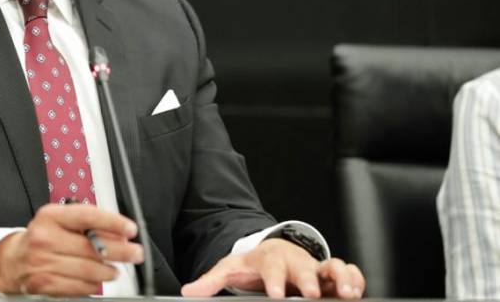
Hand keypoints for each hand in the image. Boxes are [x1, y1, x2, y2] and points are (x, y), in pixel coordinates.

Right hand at [0, 203, 143, 295]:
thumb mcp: (60, 221)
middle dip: (120, 251)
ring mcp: (43, 262)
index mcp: (51, 216)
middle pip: (92, 247)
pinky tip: (98, 281)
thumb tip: (119, 232)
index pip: (87, 216)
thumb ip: (88, 223)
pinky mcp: (43, 283)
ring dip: (108, 271)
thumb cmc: (43, 237)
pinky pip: (78, 287)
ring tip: (115, 270)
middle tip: (135, 253)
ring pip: (88, 269)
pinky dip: (93, 285)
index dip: (113, 222)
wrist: (14, 259)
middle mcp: (45, 237)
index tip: (130, 229)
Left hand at [181, 238, 364, 298]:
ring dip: (340, 277)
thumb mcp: (231, 270)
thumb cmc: (255, 264)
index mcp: (270, 259)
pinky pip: (348, 273)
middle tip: (311, 294)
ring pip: (332, 266)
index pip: (272, 267)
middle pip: (304, 266)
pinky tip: (356, 292)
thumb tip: (189, 292)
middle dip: (309, 279)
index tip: (276, 294)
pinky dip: (355, 280)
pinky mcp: (330, 276)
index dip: (275, 280)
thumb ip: (212, 282)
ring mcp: (315, 267)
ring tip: (345, 292)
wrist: (274, 252)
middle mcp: (295, 261)